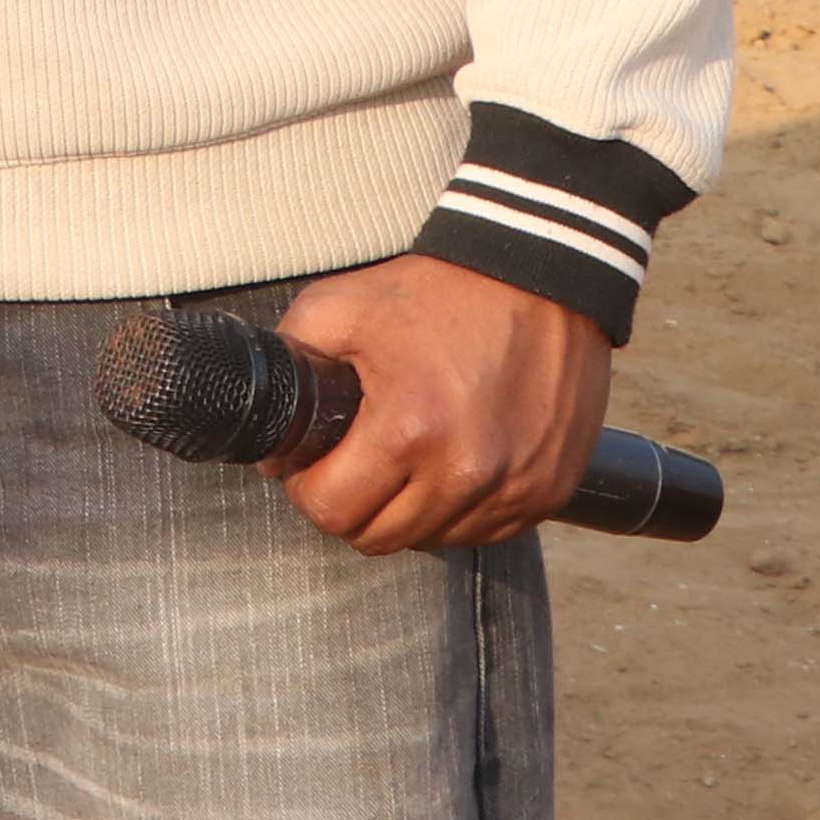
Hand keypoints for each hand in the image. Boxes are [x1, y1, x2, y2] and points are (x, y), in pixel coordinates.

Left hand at [262, 256, 611, 553]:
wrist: (542, 278)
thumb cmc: (440, 292)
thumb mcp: (341, 306)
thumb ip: (291, 360)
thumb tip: (272, 440)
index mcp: (408, 430)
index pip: (333, 511)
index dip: (307, 490)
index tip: (308, 467)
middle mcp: (466, 472)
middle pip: (379, 538)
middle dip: (351, 506)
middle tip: (349, 466)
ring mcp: (514, 489)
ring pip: (431, 540)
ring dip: (406, 511)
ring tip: (402, 460)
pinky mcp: (547, 493)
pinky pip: (484, 532)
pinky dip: (457, 510)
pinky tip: (448, 465)